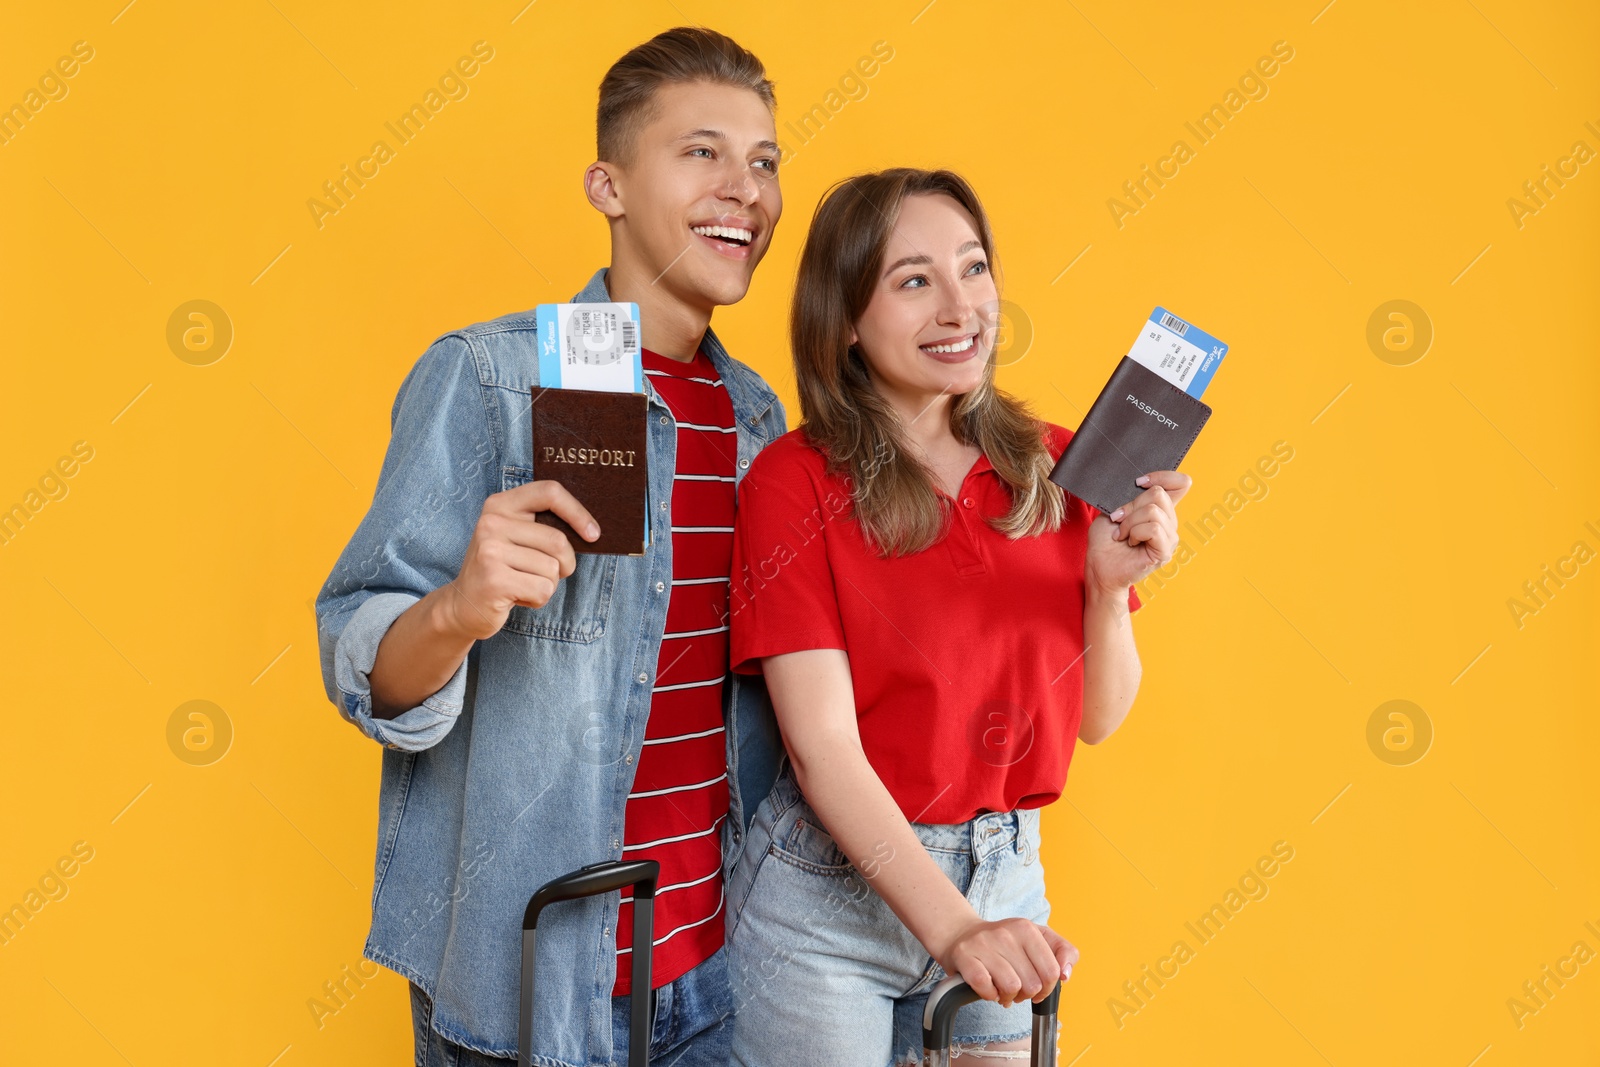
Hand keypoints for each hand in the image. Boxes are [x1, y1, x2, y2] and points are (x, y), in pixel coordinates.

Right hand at [443, 480, 599, 639]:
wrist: (464, 605)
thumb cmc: (502, 569)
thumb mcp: (516, 538)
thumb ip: (543, 527)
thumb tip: (590, 529)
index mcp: (500, 505)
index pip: (549, 492)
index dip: (578, 512)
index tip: (593, 534)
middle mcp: (492, 523)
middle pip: (558, 540)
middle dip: (565, 565)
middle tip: (546, 574)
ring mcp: (490, 551)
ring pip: (553, 569)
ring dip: (548, 585)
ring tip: (522, 585)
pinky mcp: (494, 580)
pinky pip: (543, 589)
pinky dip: (539, 600)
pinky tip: (517, 598)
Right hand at [936, 916, 1078, 1007]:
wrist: (962, 933)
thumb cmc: (1005, 942)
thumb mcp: (1039, 938)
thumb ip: (1063, 951)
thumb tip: (1066, 974)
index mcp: (1026, 928)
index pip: (1052, 972)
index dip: (1048, 988)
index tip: (1039, 987)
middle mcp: (1005, 933)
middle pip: (1032, 984)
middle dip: (1027, 994)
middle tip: (1018, 989)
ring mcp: (983, 943)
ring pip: (1011, 988)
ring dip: (1008, 997)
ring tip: (1003, 990)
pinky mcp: (964, 956)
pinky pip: (986, 987)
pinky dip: (989, 995)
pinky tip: (989, 988)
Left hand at [1084, 470, 1191, 595]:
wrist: (1098, 566)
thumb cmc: (1105, 540)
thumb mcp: (1114, 510)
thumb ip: (1130, 497)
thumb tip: (1140, 485)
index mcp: (1160, 509)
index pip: (1181, 483)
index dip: (1163, 476)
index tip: (1138, 482)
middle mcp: (1169, 522)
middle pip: (1160, 494)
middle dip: (1132, 505)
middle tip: (1118, 519)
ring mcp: (1169, 537)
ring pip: (1154, 511)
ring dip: (1130, 522)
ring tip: (1121, 534)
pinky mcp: (1165, 551)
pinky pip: (1153, 529)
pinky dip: (1135, 532)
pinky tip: (1129, 541)